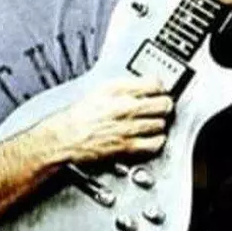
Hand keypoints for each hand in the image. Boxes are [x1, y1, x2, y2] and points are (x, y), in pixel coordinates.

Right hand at [39, 77, 172, 164]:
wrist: (66, 137)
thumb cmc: (80, 115)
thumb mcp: (101, 90)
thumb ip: (125, 85)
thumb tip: (144, 84)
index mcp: (118, 90)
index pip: (155, 83)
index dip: (160, 86)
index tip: (159, 90)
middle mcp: (126, 108)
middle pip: (163, 103)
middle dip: (164, 104)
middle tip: (162, 105)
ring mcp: (129, 128)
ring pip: (161, 123)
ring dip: (160, 122)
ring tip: (155, 121)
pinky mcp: (128, 146)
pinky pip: (155, 143)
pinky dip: (157, 140)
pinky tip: (152, 137)